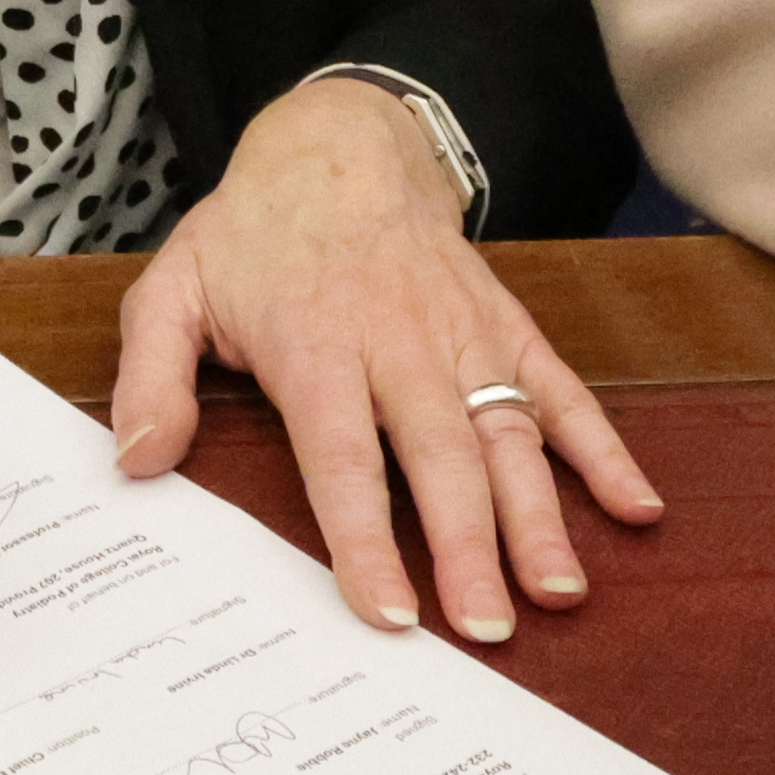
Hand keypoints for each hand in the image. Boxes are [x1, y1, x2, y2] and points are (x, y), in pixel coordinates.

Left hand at [107, 77, 663, 644]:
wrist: (340, 146)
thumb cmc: (253, 236)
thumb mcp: (174, 287)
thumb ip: (151, 373)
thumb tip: (137, 459)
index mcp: (315, 342)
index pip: (343, 456)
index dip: (367, 537)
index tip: (390, 611)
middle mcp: (399, 343)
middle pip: (439, 455)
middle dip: (468, 544)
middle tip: (488, 628)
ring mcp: (461, 335)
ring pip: (508, 432)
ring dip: (539, 514)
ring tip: (560, 591)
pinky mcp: (505, 327)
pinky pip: (560, 390)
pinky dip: (603, 448)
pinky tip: (636, 509)